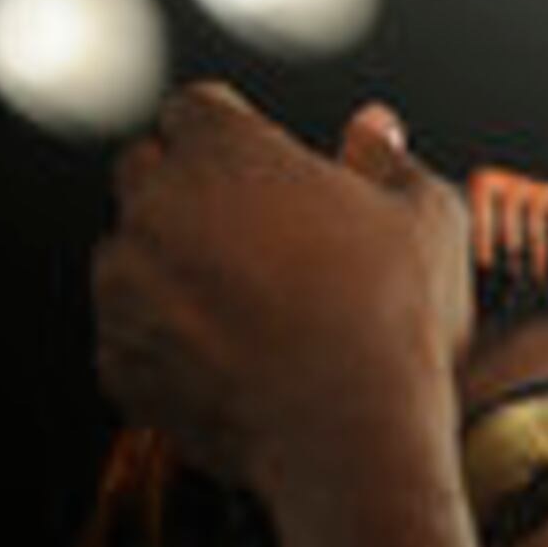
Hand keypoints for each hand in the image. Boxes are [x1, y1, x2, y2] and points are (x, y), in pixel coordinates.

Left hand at [92, 87, 471, 489]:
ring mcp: (126, 285)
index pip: (196, 110)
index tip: (264, 174)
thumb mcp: (429, 222)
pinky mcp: (118, 357)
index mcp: (225, 154)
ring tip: (249, 310)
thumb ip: (392, 161)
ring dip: (172, 269)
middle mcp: (157, 207)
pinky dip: (167, 342)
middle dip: (190, 195)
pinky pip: (130, 334)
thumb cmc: (392, 326)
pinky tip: (230, 359)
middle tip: (255, 240)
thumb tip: (376, 131)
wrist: (354, 436)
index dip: (234, 138)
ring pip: (129, 254)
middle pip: (147, 171)